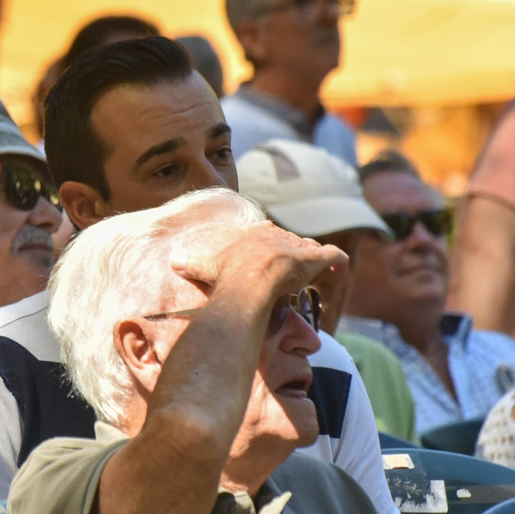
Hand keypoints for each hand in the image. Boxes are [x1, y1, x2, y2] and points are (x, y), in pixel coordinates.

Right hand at [171, 221, 346, 324]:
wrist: (248, 280)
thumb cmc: (225, 273)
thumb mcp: (203, 265)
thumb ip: (190, 263)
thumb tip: (173, 262)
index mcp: (254, 234)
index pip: (266, 233)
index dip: (268, 244)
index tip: (267, 257)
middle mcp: (278, 235)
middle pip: (289, 240)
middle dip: (291, 252)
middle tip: (290, 270)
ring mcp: (297, 247)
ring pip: (311, 247)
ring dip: (314, 258)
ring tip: (314, 271)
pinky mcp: (314, 260)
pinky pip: (334, 256)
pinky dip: (339, 262)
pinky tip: (341, 270)